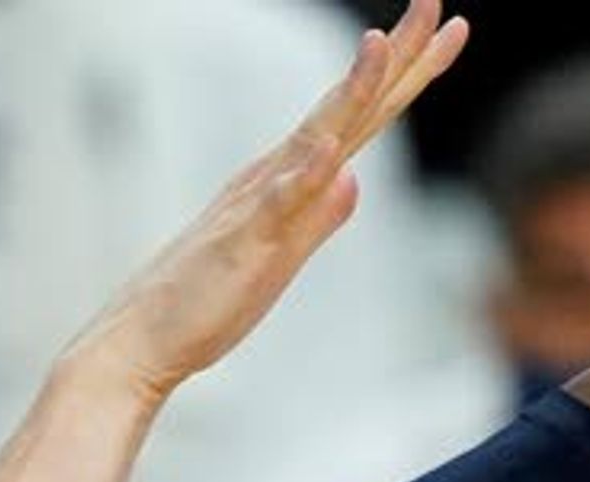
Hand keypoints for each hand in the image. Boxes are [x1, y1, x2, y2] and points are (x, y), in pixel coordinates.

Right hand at [74, 0, 465, 403]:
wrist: (142, 340)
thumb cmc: (206, 303)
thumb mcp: (280, 256)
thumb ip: (317, 216)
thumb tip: (351, 180)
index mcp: (288, 179)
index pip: (359, 117)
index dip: (405, 74)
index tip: (447, 30)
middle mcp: (276, 175)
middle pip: (350, 109)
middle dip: (396, 57)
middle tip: (435, 3)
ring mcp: (260, 204)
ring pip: (317, 137)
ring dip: (352, 91)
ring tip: (383, 43)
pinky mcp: (245, 242)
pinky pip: (279, 202)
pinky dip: (306, 171)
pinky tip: (332, 148)